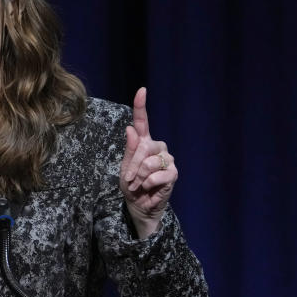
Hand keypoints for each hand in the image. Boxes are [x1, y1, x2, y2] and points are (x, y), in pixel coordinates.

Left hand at [119, 87, 176, 237]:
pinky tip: (149, 188)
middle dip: (132, 165)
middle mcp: (157, 147)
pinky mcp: (172, 172)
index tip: (141, 91)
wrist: (140, 206)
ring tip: (139, 184)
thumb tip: (130, 129)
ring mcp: (166, 159)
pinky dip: (149, 183)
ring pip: (150, 161)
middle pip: (143, 147)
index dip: (141, 106)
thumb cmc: (131, 186)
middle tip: (129, 179)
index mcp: (143, 143)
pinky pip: (158, 174)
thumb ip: (129, 151)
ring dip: (139, 176)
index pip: (142, 122)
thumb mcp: (124, 169)